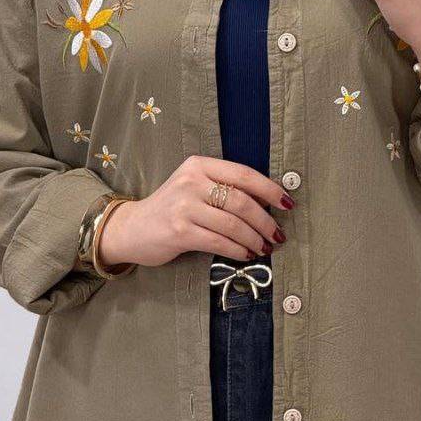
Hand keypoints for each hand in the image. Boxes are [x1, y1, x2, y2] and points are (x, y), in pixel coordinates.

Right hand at [98, 156, 292, 268]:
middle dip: (265, 221)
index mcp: (199, 165)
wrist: (133, 228)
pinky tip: (246, 255)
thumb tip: (268, 204)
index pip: (244, 174)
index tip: (287, 204)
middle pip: (241, 201)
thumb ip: (224, 188)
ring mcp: (184, 206)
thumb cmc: (172, 209)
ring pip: (233, 224)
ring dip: (255, 239)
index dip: (270, 190)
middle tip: (278, 235)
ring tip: (265, 248)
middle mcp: (191, 181)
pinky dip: (238, 250)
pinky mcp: (179, 231)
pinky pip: (219, 242)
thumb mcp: (195, 187)